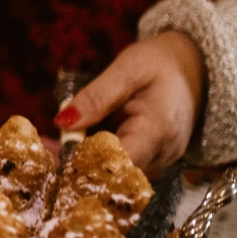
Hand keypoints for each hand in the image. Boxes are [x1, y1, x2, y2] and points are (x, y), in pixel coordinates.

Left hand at [57, 31, 205, 173]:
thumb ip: (96, 96)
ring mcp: (161, 160)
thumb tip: (63, 122)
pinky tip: (70, 142)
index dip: (83, 164)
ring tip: (49, 144)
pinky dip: (95, 156)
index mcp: (158, 131)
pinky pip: (122, 165)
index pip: (119, 164)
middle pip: (115, 175)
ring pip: (117, 174)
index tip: (51, 153)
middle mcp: (163, 154)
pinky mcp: (154, 159)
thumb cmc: (161, 62)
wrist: (195, 66)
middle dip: (75, 165)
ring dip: (82, 162)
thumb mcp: (127, 69)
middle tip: (41, 149)